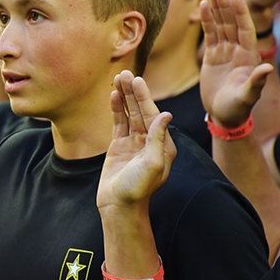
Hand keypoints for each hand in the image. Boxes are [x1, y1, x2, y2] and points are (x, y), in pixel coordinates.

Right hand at [97, 71, 175, 212]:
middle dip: (133, 92)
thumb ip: (158, 138)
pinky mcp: (119, 146)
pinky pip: (118, 123)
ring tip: (117, 78)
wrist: (120, 206)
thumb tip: (166, 114)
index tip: (137, 81)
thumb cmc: (138, 189)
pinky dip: (116, 109)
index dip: (144, 97)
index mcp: (163, 145)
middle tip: (125, 73)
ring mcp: (134, 143)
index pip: (153, 115)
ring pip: (129, 114)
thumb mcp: (153, 163)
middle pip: (141, 110)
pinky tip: (113, 96)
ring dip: (124, 97)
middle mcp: (150, 141)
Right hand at [199, 0, 273, 126]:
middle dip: (226, 5)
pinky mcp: (212, 56)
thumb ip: (256, 82)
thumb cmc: (237, 109)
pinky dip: (206, 20)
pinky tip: (202, 6)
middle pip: (231, 23)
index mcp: (248, 57)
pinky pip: (210, 34)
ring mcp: (225, 52)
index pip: (244, 29)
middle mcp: (238, 50)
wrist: (224, 116)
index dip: (241, 13)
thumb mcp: (247, 97)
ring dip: (216, 9)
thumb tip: (267, 69)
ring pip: (221, 25)